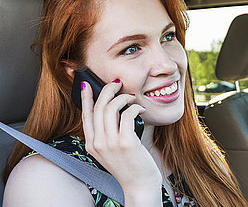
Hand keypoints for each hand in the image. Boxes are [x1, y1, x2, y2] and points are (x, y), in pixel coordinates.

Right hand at [81, 80, 161, 204]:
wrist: (139, 186)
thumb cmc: (129, 165)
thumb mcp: (112, 150)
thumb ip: (108, 133)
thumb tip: (113, 108)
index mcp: (91, 144)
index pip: (85, 115)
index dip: (86, 98)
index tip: (87, 84)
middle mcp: (97, 143)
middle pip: (98, 108)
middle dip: (107, 90)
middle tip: (118, 84)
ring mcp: (110, 143)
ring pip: (110, 108)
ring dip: (123, 97)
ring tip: (132, 98)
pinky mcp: (126, 142)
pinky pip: (127, 114)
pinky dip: (135, 107)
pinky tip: (141, 109)